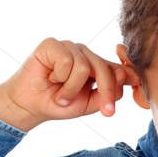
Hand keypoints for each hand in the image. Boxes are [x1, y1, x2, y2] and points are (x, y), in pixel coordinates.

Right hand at [0, 38, 140, 130]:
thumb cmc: (58, 103)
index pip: (118, 69)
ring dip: (71, 89)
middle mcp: (86, 54)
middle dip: (106, 92)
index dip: (124, 85)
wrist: (30, 105)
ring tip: (61, 94)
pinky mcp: (53, 44)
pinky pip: (67, 62)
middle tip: (105, 111)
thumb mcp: (88, 104)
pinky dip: (59, 77)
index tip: (117, 107)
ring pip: (84, 67)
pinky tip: (50, 78)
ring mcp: (70, 47)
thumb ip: (108, 92)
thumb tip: (128, 76)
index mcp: (97, 66)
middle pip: (105, 68)